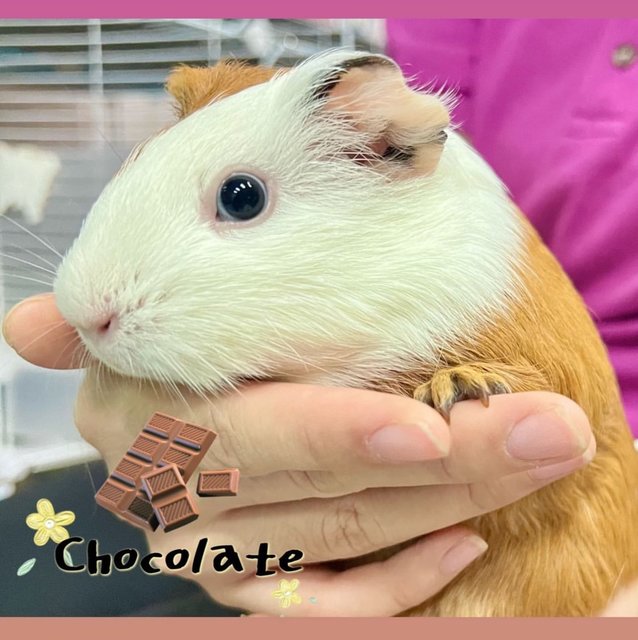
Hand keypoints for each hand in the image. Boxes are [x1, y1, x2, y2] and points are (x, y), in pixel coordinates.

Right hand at [3, 294, 594, 615]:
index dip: (335, 435)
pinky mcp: (240, 579)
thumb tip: (23, 330)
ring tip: (539, 456)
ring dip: (452, 508)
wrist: (178, 359)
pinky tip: (465, 541)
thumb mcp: (154, 290)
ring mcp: (204, 545)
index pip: (249, 433)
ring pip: (342, 542)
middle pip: (321, 490)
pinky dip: (399, 583)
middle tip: (551, 431)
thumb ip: (102, 312)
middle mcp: (163, 487)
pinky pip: (325, 608)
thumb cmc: (188, 308)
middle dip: (450, 465)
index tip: (432, 429)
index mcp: (135, 404)